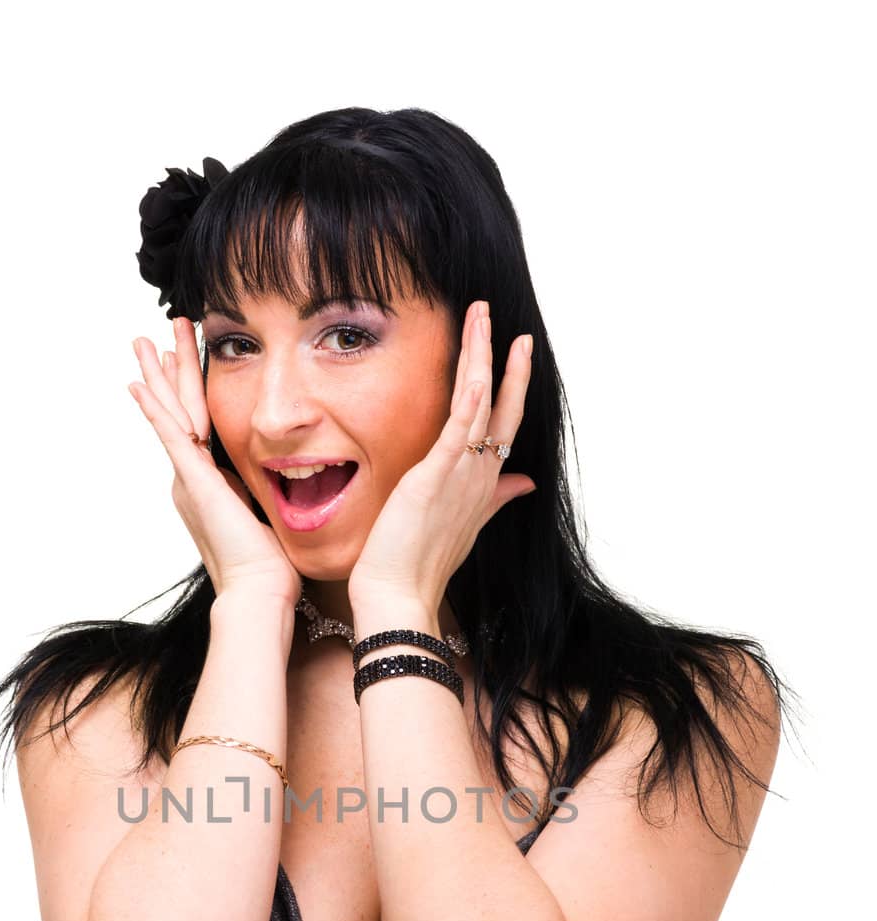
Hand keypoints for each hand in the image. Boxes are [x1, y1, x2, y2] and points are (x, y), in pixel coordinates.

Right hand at [129, 318, 301, 606]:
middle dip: (165, 372)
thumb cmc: (272, 565)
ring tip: (141, 342)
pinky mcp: (194, 482)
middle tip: (150, 338)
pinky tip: (138, 385)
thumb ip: (264, 491)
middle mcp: (192, 478)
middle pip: (176, 411)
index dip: (188, 390)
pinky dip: (154, 410)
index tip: (181, 360)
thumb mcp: (268, 513)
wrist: (260, 590)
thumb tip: (286, 475)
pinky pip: (170, 436)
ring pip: (169, 414)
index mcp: (209, 484)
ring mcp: (190, 479)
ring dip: (157, 376)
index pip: (197, 423)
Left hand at [347, 301, 535, 610]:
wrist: (399, 597)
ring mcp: (459, 476)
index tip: (514, 351)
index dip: (510, 384)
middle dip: (502, 359)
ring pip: (479, 405)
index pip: (502, 422)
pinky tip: (477, 373)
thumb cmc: (422, 566)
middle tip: (499, 318)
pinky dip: (469, 403)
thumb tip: (525, 482)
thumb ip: (495, 499)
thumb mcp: (465, 524)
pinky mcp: (433, 479)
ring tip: (481, 318)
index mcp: (482, 482)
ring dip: (481, 358)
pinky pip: (457, 434)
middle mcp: (478, 474)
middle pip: (499, 405)